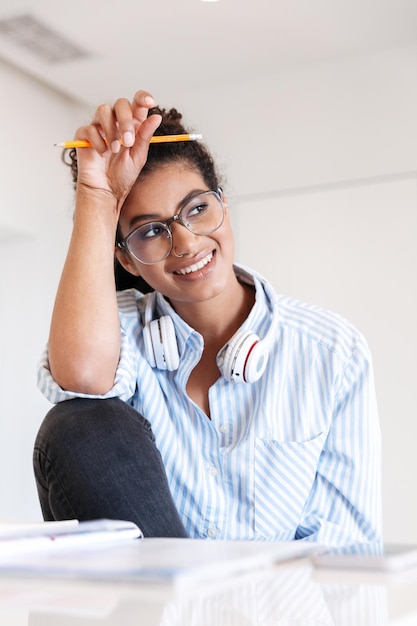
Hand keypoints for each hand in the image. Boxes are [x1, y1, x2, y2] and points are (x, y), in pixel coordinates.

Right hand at [74, 90, 161, 209]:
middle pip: (120, 103)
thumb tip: (156, 116)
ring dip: (111, 130)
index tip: (150, 103)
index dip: (143, 98)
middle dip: (125, 120)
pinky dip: (97, 141)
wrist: (106, 191)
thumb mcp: (138, 156)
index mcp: (132, 125)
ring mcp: (99, 127)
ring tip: (114, 150)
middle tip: (128, 142)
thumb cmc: (122, 175)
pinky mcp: (84, 135)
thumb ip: (145, 136)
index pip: (137, 103)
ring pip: (103, 110)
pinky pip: (89, 128)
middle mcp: (116, 122)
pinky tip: (102, 154)